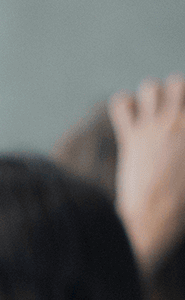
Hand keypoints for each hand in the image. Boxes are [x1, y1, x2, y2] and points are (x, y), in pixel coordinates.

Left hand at [110, 73, 184, 271]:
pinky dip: (122, 105)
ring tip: (145, 113)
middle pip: (178, 82)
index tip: (178, 121)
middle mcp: (181, 121)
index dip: (184, 104)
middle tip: (167, 110)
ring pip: (150, 87)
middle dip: (171, 91)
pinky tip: (126, 118)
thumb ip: (183, 151)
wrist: (157, 217)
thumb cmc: (181, 203)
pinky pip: (121, 104)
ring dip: (147, 96)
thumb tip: (179, 152)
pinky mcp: (132, 138)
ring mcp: (156, 127)